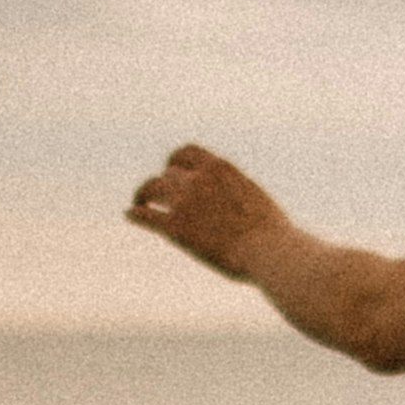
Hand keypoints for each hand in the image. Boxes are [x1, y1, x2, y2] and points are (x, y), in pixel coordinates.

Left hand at [124, 143, 288, 280]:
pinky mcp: (175, 227)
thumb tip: (238, 206)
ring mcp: (184, 202)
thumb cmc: (274, 236)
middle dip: (161, 183)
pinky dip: (135, 213)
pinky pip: (145, 215)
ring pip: (152, 189)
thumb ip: (237, 195)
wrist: (271, 251)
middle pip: (168, 174)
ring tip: (139, 202)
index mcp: (220, 169)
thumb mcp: (257, 202)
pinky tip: (130, 214)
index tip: (173, 170)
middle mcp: (198, 179)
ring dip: (143, 194)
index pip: (187, 153)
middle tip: (155, 193)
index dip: (175, 162)